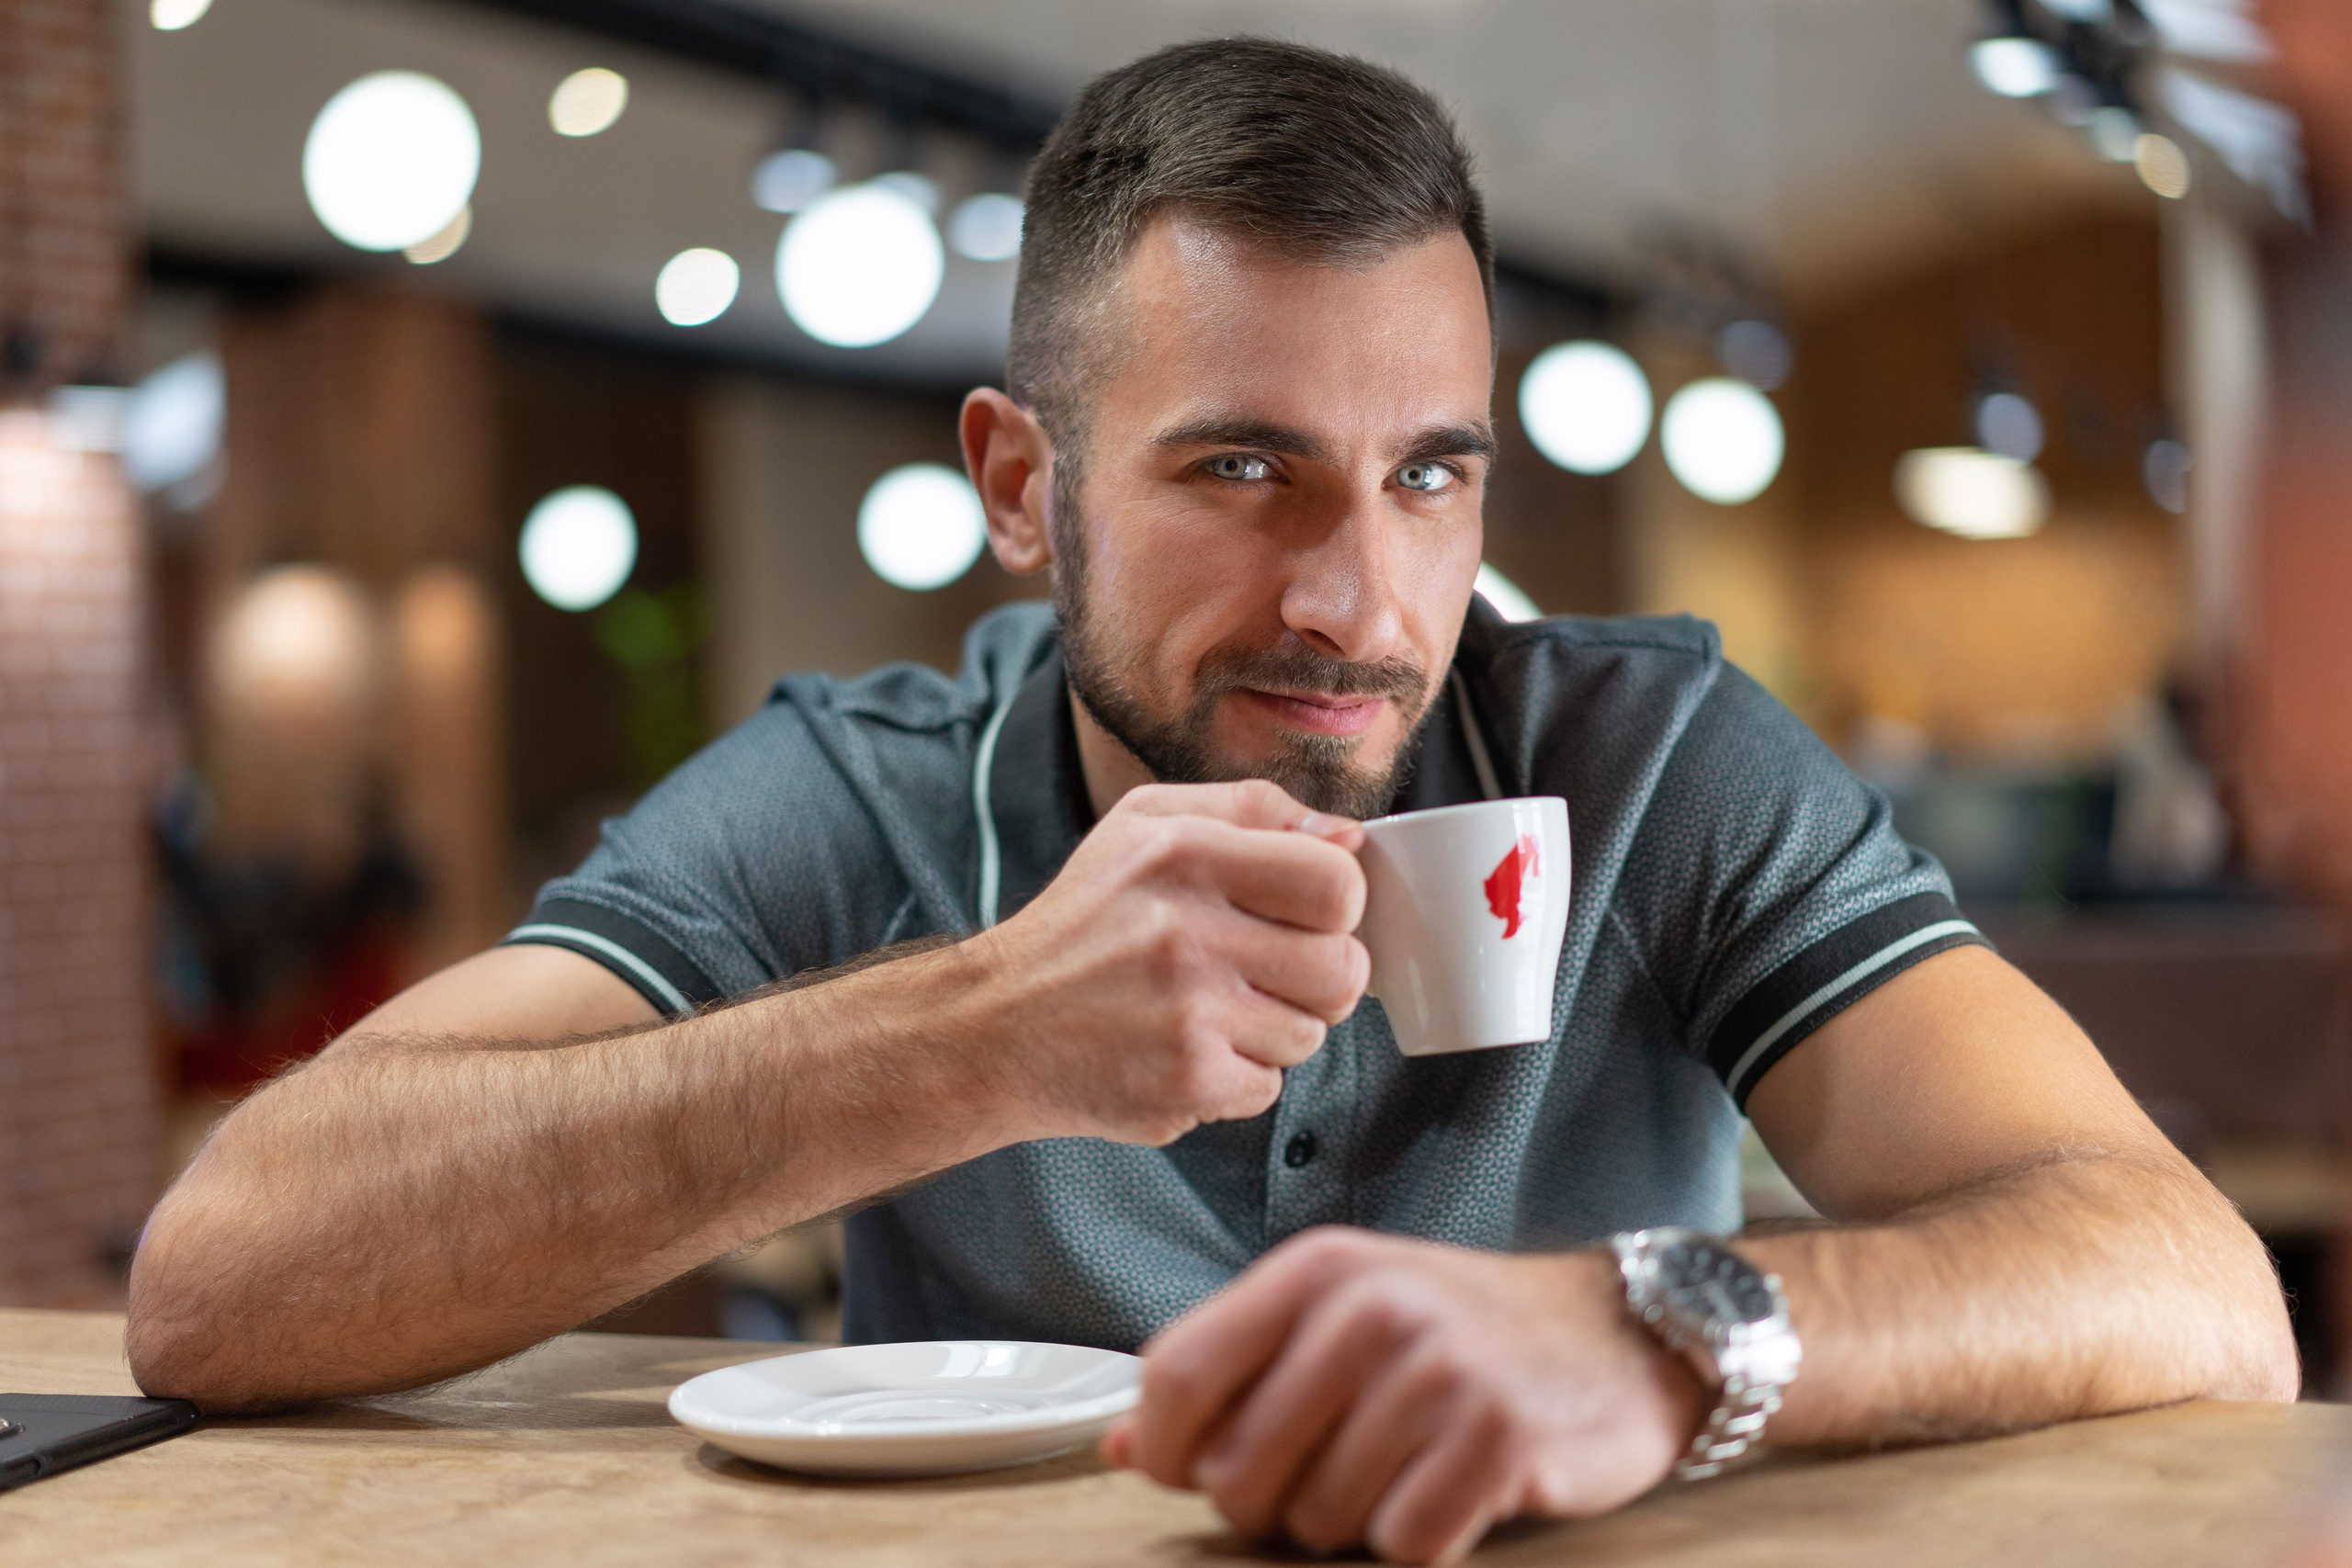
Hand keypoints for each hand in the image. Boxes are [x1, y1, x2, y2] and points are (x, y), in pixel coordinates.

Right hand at [965, 779, 1370, 1145]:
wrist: (994, 1026)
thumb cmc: (1084, 920)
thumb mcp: (1146, 823)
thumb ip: (1253, 810)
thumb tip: (1348, 835)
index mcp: (1184, 852)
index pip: (1338, 883)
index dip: (1339, 905)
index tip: (1306, 914)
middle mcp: (1187, 931)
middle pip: (1343, 970)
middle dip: (1321, 977)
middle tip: (1269, 971)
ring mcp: (1189, 1013)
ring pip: (1311, 1034)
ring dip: (1274, 1029)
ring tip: (1210, 1009)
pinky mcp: (1186, 1082)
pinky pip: (1269, 1087)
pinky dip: (1237, 1077)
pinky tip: (1186, 1050)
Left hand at [1105, 1228, 1704, 1564]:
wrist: (1621, 1332)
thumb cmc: (1463, 1329)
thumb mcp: (1342, 1317)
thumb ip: (1232, 1371)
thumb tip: (1117, 1445)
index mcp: (1317, 1270)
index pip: (1177, 1373)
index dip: (1164, 1446)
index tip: (1187, 1471)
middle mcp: (1370, 1309)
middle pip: (1237, 1470)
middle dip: (1270, 1504)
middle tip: (1329, 1476)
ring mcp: (1437, 1372)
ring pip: (1318, 1521)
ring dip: (1350, 1525)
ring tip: (1402, 1472)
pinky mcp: (1498, 1440)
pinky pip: (1403, 1545)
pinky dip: (1419, 1541)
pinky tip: (1452, 1494)